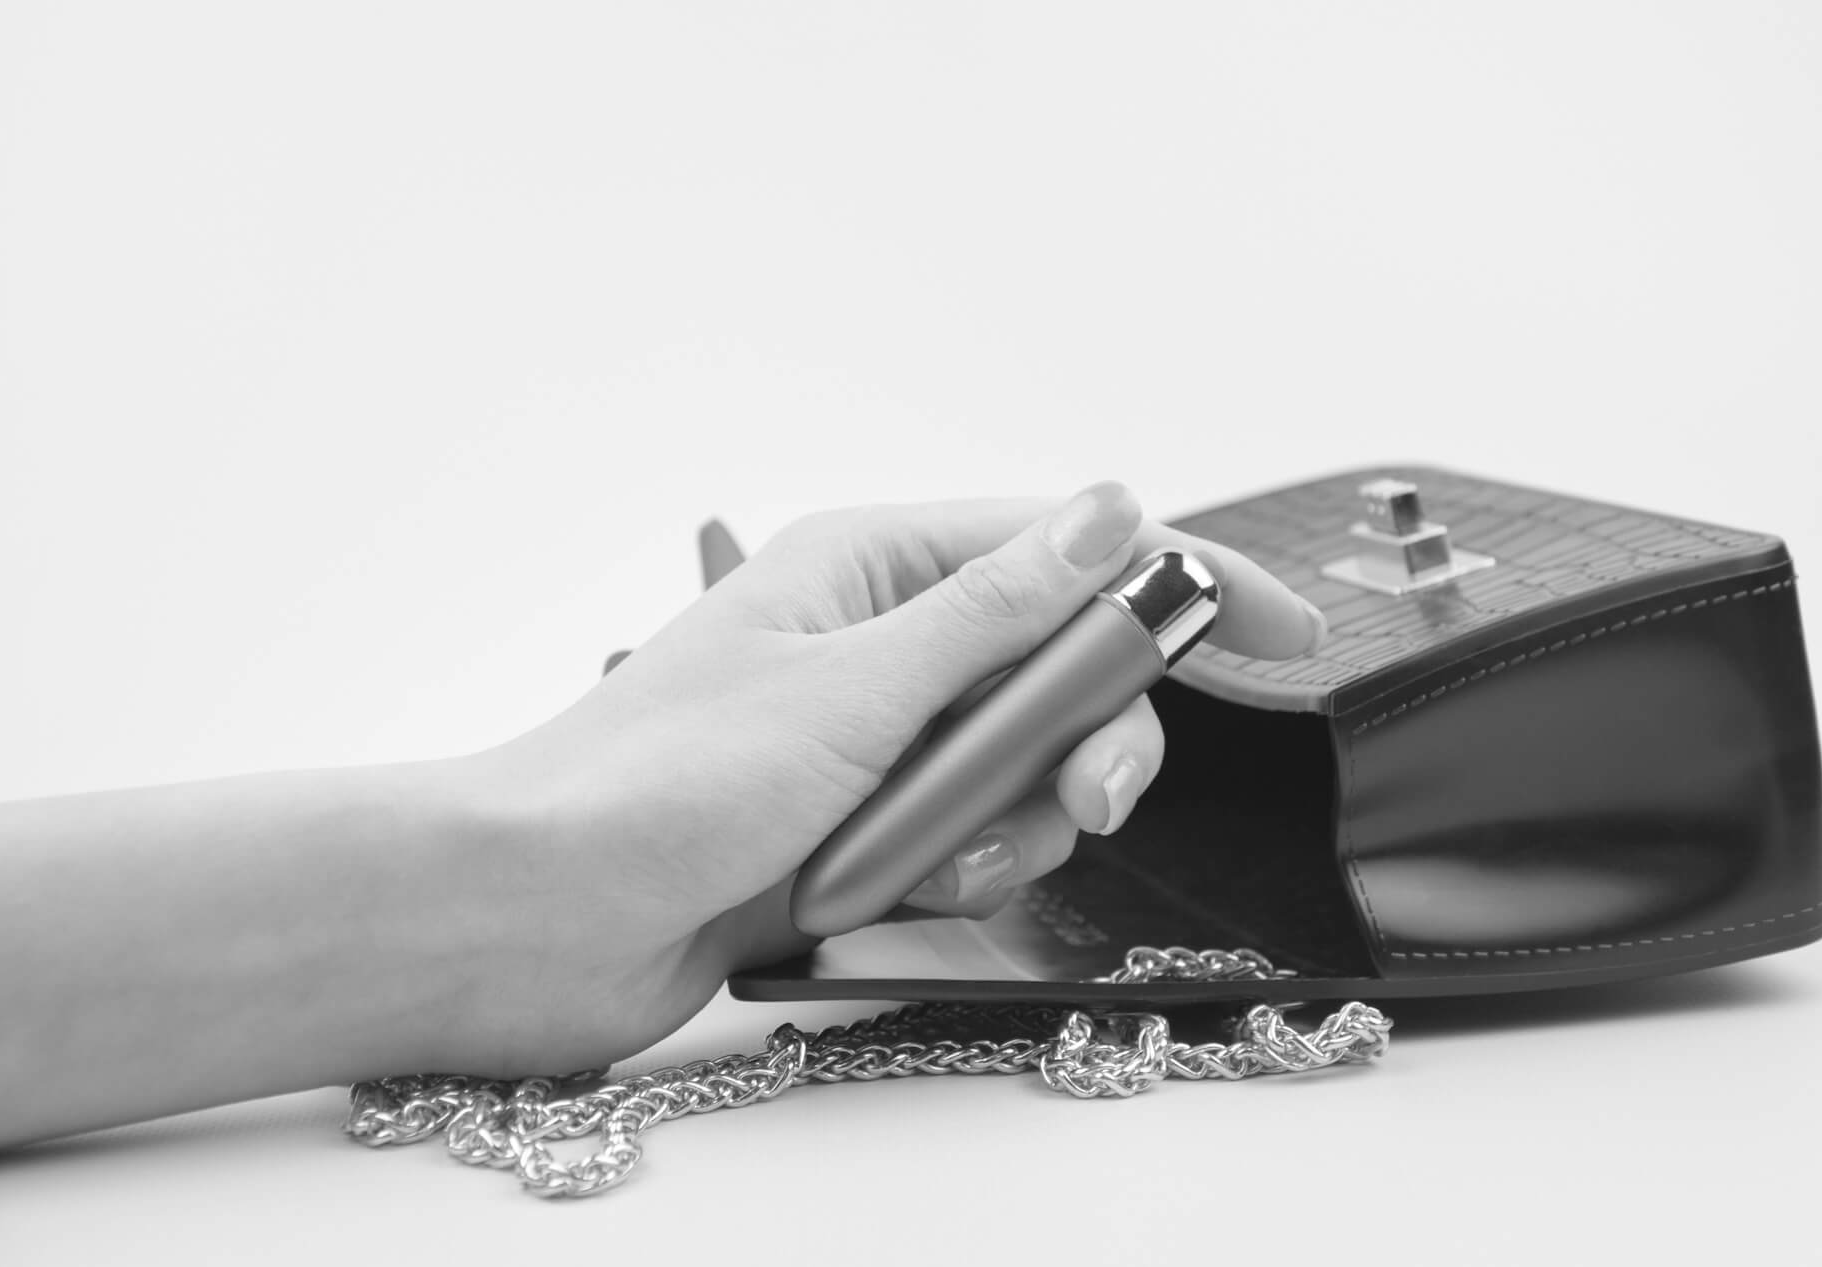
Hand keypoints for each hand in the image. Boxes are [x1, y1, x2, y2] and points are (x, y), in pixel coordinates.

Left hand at [435, 482, 1323, 1075]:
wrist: (538, 920)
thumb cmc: (655, 781)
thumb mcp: (853, 686)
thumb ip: (999, 608)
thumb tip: (1111, 509)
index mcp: (874, 569)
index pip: (1069, 551)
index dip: (1183, 587)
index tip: (1283, 633)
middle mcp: (883, 644)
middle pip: (1063, 671)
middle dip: (1089, 741)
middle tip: (1089, 797)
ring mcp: (875, 742)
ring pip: (1027, 769)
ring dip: (1006, 824)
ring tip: (928, 854)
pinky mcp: (862, 827)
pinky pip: (971, 840)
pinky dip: (952, 872)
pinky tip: (885, 890)